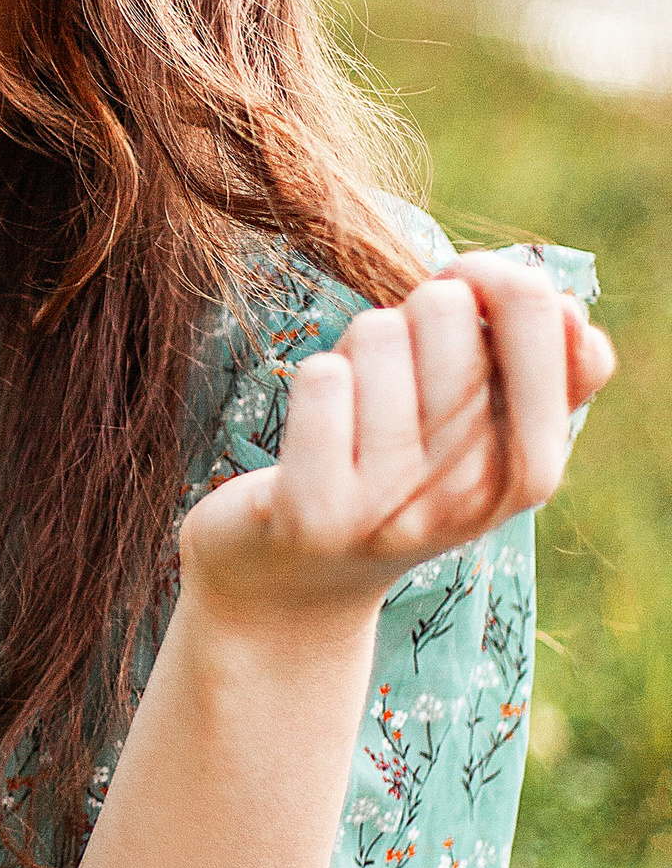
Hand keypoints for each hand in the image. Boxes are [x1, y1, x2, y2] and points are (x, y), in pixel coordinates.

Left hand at [181, 255, 614, 629]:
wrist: (294, 588)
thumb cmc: (397, 482)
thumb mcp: (481, 440)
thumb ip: (542, 379)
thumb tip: (573, 314)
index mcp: (528, 471)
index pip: (547, 320)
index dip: (502, 279)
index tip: (469, 286)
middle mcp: (468, 494)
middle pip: (448, 308)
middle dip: (412, 314)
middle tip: (396, 373)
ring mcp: (391, 507)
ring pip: (377, 333)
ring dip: (355, 352)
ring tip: (352, 411)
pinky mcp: (311, 512)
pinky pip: (321, 379)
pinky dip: (312, 382)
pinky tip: (315, 430)